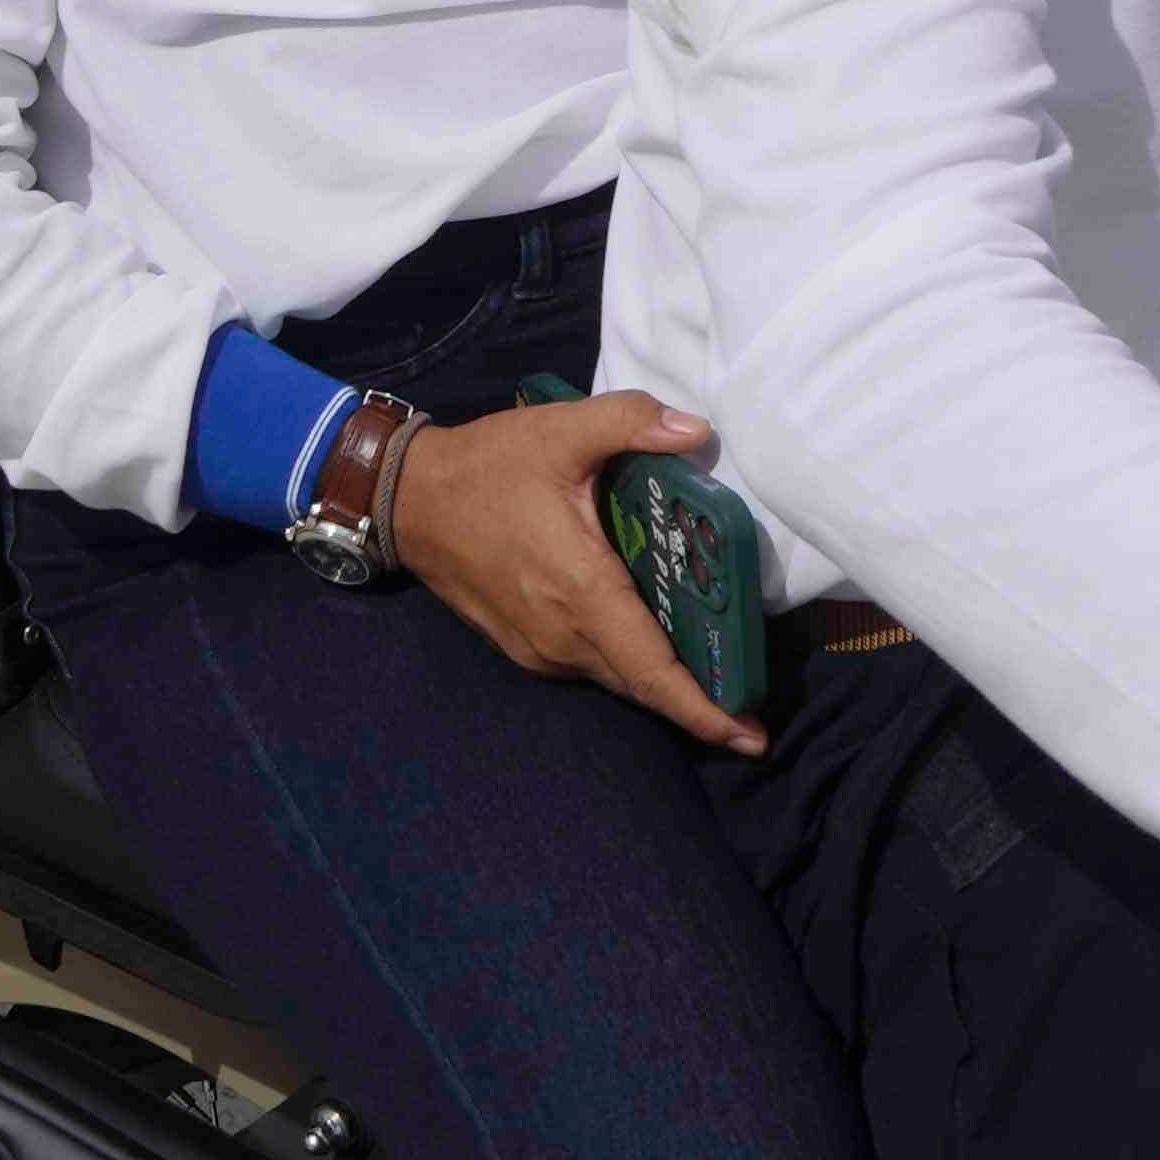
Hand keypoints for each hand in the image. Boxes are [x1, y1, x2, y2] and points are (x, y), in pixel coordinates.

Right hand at [386, 389, 754, 751]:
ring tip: (713, 671)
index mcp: (580, 591)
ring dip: (661, 681)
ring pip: (616, 678)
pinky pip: (588, 665)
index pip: (652, 671)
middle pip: (643, 685)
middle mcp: (562, 634)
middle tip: (751, 705)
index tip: (750, 738)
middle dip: (699, 703)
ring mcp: (539, 648)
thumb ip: (630, 422)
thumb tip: (697, 432)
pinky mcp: (524, 646)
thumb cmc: (486, 467)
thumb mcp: (559, 430)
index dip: (703, 709)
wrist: (408, 501)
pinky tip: (651, 638)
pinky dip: (625, 662)